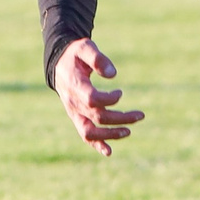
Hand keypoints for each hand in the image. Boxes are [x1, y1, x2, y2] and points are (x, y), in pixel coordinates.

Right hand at [52, 38, 144, 153]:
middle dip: (120, 118)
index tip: (120, 92)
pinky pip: (84, 135)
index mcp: (74, 85)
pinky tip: (109, 152)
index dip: (109, 100)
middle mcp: (72, 102)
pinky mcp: (76, 118)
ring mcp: (73, 113)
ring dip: (110, 134)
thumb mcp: (84, 47)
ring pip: (90, 131)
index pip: (92, 99)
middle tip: (140, 115)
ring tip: (129, 131)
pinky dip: (96, 145)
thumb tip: (113, 74)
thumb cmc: (74, 54)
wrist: (59, 64)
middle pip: (97, 117)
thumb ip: (98, 58)